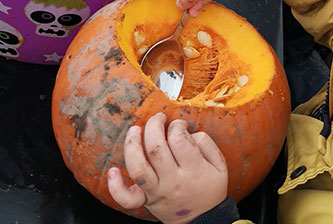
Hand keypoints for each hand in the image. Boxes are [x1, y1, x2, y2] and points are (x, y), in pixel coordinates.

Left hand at [107, 113, 227, 223]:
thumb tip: (188, 131)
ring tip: (135, 129)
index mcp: (193, 170)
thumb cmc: (210, 188)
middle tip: (158, 118)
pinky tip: (113, 170)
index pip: (178, 140)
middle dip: (154, 126)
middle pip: (156, 149)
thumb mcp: (219, 165)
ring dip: (132, 145)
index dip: (177, 125)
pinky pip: (126, 198)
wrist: (203, 220)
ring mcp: (156, 191)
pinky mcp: (146, 200)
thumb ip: (207, 144)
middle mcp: (172, 180)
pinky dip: (115, 186)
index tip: (180, 125)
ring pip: (138, 168)